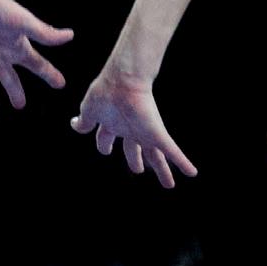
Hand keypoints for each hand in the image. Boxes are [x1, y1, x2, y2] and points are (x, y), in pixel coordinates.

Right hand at [70, 67, 197, 187]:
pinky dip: (182, 163)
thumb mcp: (89, 110)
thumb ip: (84, 122)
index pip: (106, 138)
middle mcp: (129, 129)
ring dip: (163, 171)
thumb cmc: (105, 92)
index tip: (104, 151)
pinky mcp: (157, 133)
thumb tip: (74, 126)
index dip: (104, 146)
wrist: (123, 81)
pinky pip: (173, 151)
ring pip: (156, 156)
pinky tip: (192, 173)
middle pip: (134, 149)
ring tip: (169, 184)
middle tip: (139, 170)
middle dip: (136, 160)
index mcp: (111, 123)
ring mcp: (144, 132)